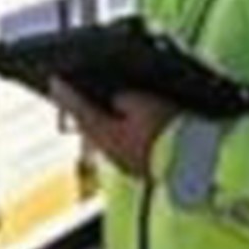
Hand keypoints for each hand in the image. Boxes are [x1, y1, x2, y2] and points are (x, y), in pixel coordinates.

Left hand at [50, 84, 181, 181]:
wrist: (194, 163)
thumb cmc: (170, 131)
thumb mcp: (145, 104)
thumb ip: (124, 98)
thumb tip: (115, 98)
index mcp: (107, 135)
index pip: (80, 110)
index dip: (66, 94)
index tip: (54, 80)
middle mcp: (110, 153)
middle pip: (88, 126)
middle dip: (79, 108)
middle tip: (68, 91)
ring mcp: (125, 163)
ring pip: (103, 138)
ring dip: (97, 121)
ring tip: (92, 104)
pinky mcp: (140, 168)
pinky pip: (119, 145)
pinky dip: (114, 132)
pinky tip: (119, 123)